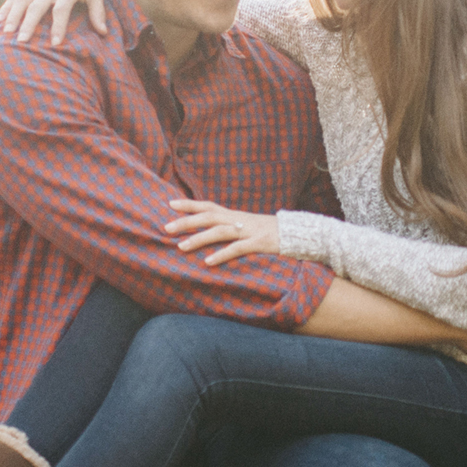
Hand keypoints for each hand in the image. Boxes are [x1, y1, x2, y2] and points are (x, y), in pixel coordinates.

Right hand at [0, 0, 106, 43]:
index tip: (55, 43)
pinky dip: (6, 7)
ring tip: (6, 32)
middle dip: (29, 23)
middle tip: (22, 41)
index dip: (58, 26)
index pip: (62, 9)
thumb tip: (103, 32)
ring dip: (13, 16)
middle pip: (37, 6)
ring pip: (21, 0)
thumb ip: (98, 11)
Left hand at [165, 199, 281, 265]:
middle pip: (209, 216)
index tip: (170, 204)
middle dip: (187, 221)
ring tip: (181, 246)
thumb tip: (210, 231)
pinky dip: (222, 255)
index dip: (190, 205)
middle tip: (166, 228)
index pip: (209, 206)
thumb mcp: (248, 226)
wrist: (299, 234)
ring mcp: (249, 231)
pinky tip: (208, 262)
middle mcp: (239, 220)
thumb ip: (230, 226)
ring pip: (220, 231)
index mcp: (235, 215)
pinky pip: (238, 248)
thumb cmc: (270, 232)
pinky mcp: (260, 243)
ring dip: (199, 238)